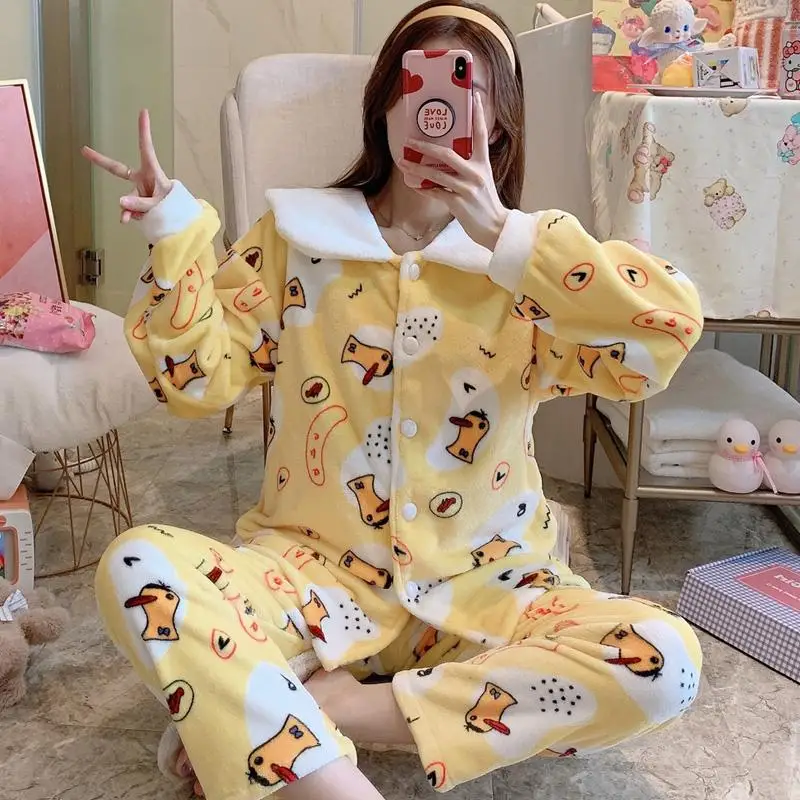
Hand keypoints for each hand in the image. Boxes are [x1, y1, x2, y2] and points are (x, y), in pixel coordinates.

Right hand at [82, 109, 170, 222]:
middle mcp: (141, 180)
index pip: (146, 149)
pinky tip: (129, 220)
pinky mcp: (135, 205)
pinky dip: (129, 216)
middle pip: (117, 170)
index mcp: (151, 172)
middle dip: (100, 160)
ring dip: (130, 209)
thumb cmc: (174, 207)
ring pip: (127, 200)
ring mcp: (137, 192)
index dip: (144, 131)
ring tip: (131, 216)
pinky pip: (128, 211)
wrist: (179, 221)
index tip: (143, 111)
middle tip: (84, 150)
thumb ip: (141, 204)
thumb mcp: (161, 204)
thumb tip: (120, 202)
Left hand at [399, 93, 508, 250]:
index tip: (474, 96)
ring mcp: (467, 188)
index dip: (478, 115)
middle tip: (409, 141)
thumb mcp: (483, 181)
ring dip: (417, 169)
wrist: (496, 228)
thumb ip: (469, 168)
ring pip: (436, 174)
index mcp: (483, 164)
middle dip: (425, 147)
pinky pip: (435, 192)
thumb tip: (447, 160)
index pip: (481, 134)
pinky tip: (412, 184)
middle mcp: (475, 173)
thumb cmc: (486, 204)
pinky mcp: (459, 203)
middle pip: (447, 154)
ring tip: (403, 163)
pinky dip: (422, 188)